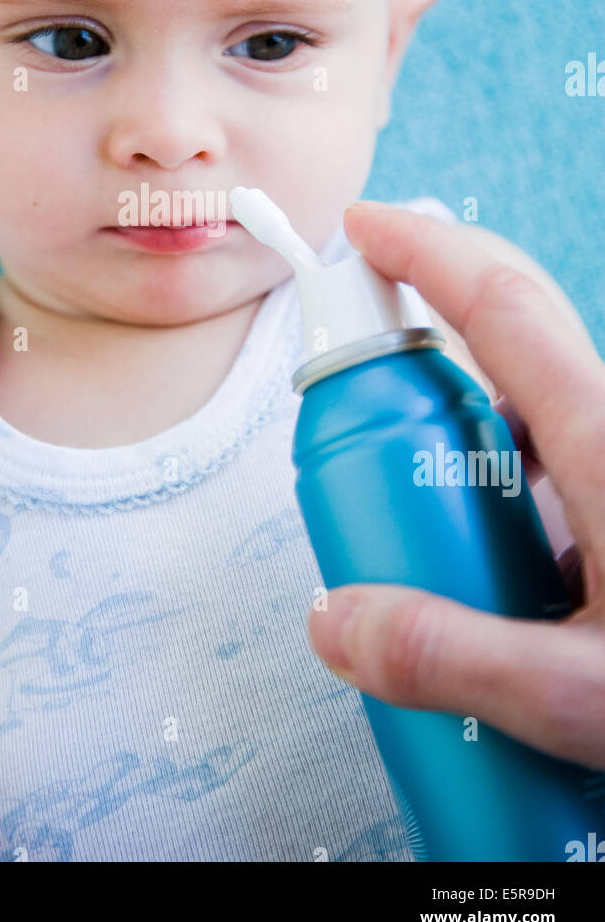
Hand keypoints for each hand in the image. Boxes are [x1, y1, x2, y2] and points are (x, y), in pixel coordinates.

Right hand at [307, 199, 604, 769]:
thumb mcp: (585, 695)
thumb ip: (451, 660)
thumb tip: (341, 622)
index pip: (501, 305)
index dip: (424, 251)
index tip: (365, 226)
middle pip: (510, 347)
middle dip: (425, 351)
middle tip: (364, 411)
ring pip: (536, 419)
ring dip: (468, 448)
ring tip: (431, 537)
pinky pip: (564, 474)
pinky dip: (515, 500)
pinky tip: (509, 589)